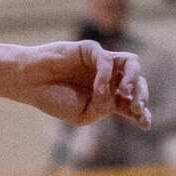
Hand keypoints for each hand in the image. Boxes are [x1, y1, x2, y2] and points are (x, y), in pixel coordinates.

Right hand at [16, 41, 148, 127]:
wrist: (30, 82)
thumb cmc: (53, 99)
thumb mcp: (82, 115)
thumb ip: (103, 108)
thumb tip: (116, 94)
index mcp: (107, 97)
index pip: (131, 104)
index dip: (141, 114)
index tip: (144, 125)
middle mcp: (109, 78)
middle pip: (138, 83)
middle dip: (140, 96)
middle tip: (135, 107)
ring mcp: (102, 63)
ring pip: (133, 63)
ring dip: (133, 79)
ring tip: (124, 92)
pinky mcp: (91, 50)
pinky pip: (107, 60)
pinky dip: (105, 75)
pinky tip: (97, 87)